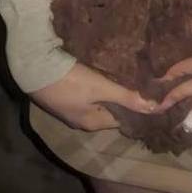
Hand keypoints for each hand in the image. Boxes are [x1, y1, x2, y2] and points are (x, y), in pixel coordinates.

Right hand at [32, 62, 156, 131]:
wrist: (35, 68)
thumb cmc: (71, 82)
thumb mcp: (102, 88)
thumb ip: (127, 97)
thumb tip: (156, 108)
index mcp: (93, 123)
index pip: (123, 119)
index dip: (137, 108)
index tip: (152, 94)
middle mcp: (82, 120)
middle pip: (111, 110)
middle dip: (125, 97)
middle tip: (144, 81)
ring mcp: (72, 108)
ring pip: (100, 100)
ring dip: (112, 90)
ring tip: (130, 74)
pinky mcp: (65, 95)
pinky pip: (89, 93)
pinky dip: (99, 85)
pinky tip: (108, 72)